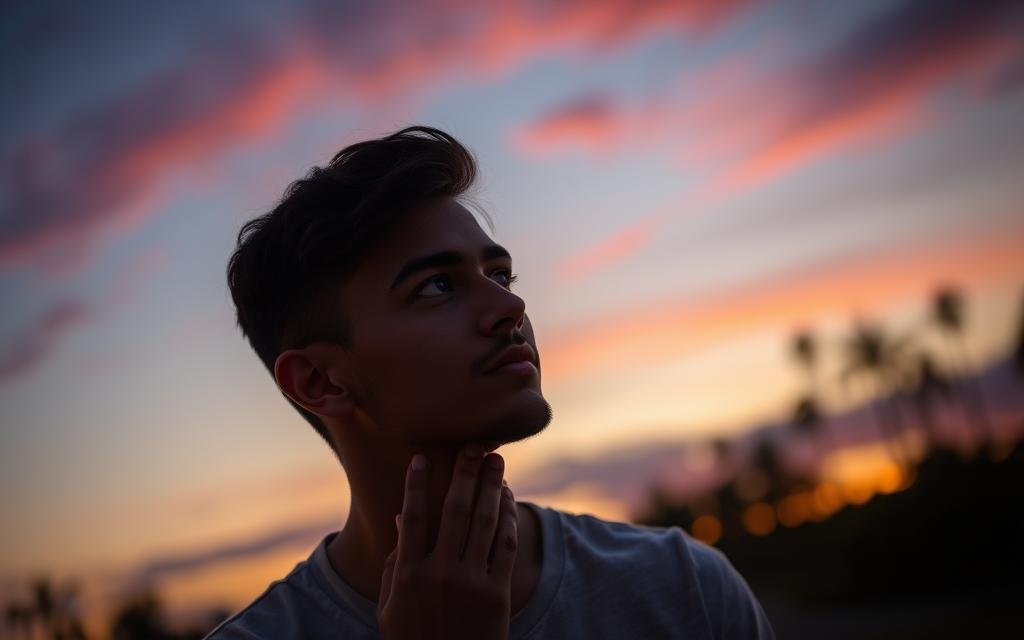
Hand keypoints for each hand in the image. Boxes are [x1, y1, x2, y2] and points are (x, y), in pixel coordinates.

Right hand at [377, 444, 518, 638]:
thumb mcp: (391, 608)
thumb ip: (393, 565)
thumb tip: (400, 520)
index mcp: (408, 577)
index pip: (412, 519)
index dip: (416, 485)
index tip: (423, 457)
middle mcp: (440, 575)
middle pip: (455, 511)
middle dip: (465, 474)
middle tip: (473, 445)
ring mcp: (471, 584)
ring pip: (485, 522)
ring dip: (492, 486)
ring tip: (496, 462)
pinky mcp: (498, 594)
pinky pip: (505, 545)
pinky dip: (508, 517)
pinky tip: (507, 497)